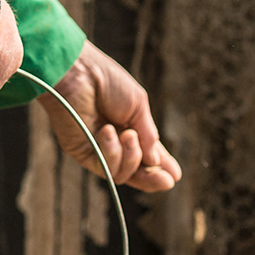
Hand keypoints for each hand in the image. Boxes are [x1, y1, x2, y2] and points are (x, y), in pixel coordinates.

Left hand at [43, 43, 180, 192]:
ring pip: (121, 174)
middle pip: (133, 172)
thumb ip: (148, 135)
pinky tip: (107, 131)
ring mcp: (97, 149)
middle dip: (151, 178)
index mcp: (130, 128)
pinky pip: (104, 166)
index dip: (160, 166)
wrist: (80, 73)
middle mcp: (114, 143)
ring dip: (130, 156)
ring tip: (128, 134)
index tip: (175, 176)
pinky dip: (111, 151)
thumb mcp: (138, 106)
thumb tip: (155, 162)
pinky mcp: (82, 152)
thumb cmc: (108, 82)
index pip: (146, 155)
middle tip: (166, 181)